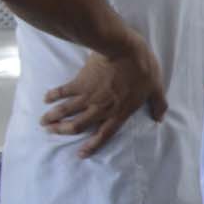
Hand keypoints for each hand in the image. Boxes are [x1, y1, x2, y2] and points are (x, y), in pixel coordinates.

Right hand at [40, 31, 166, 157]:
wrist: (123, 49)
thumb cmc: (142, 68)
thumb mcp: (156, 87)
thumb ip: (158, 104)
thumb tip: (160, 118)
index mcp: (119, 111)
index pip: (105, 134)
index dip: (92, 145)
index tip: (80, 154)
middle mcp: (101, 108)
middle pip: (77, 125)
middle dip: (63, 131)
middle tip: (51, 132)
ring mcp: (88, 96)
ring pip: (66, 112)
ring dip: (53, 118)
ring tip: (43, 122)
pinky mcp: (79, 82)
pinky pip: (62, 92)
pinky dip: (53, 96)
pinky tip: (46, 98)